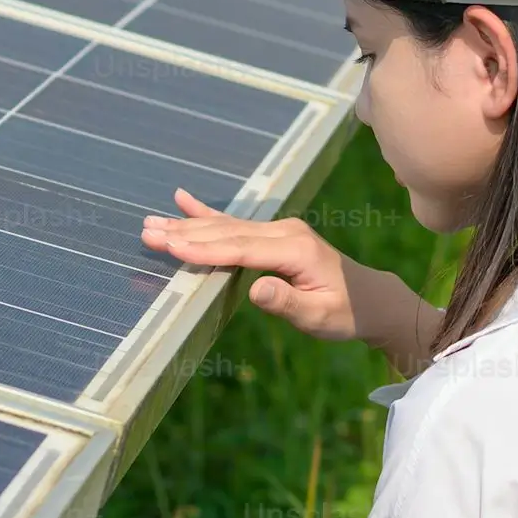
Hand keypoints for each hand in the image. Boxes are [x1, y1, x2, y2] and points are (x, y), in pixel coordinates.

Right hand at [142, 190, 438, 375]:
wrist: (371, 298)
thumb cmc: (346, 313)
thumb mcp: (320, 318)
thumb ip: (288, 304)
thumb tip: (255, 289)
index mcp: (295, 249)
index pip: (241, 249)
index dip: (205, 248)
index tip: (171, 245)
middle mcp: (285, 232)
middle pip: (227, 232)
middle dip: (185, 232)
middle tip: (146, 232)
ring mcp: (280, 230)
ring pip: (226, 226)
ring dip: (188, 223)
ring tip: (151, 221)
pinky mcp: (276, 234)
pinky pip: (236, 223)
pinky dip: (208, 213)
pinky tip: (183, 199)